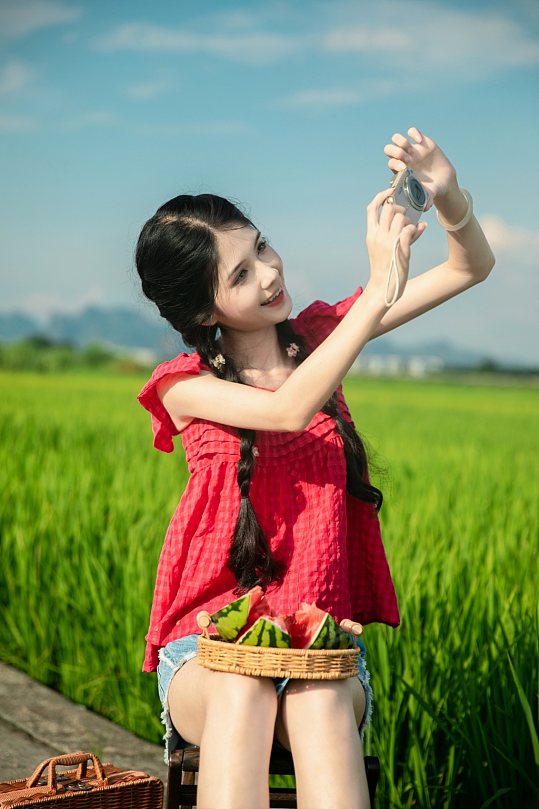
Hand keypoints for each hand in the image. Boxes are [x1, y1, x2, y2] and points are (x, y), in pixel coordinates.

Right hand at [365, 187, 425, 306]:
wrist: (383, 287)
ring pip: (401, 216)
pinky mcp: (400, 247)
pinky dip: (415, 229)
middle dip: (400, 207)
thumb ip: (394, 235)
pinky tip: (418, 232)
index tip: (390, 191)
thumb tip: (417, 224)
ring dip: (409, 220)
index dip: (381, 196)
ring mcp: (389, 241)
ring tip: (411, 229)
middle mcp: (378, 235)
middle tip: (405, 216)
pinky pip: (410, 228)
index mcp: (371, 234)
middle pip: (389, 208)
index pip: (372, 208)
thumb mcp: (382, 250)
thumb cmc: (385, 268)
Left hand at [383, 127, 456, 210]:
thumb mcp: (428, 195)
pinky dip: (414, 134)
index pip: (391, 163)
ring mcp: (412, 149)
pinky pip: (412, 132)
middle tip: (407, 158)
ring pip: (397, 139)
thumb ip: (425, 200)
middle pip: (389, 150)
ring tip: (410, 148)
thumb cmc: (432, 190)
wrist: (444, 181)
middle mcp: (404, 159)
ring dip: (401, 142)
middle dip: (395, 152)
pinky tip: (421, 141)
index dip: (395, 163)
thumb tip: (425, 208)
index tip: (404, 168)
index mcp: (401, 171)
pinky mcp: (422, 142)